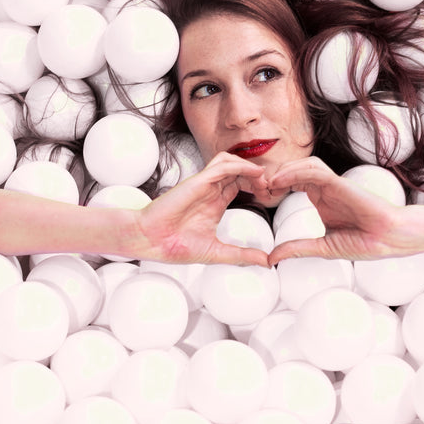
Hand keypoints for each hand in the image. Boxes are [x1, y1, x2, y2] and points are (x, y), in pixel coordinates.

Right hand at [126, 150, 272, 267]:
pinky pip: (223, 165)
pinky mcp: (198, 180)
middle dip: (258, 176)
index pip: (240, 185)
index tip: (271, 197)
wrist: (151, 241)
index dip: (258, 187)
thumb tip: (266, 261)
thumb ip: (242, 255)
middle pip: (239, 171)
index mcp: (214, 204)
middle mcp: (210, 191)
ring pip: (232, 162)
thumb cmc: (174, 246)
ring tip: (264, 181)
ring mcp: (204, 184)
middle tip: (272, 189)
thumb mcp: (217, 253)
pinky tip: (255, 174)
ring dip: (251, 167)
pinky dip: (242, 165)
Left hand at [258, 157, 410, 265]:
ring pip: (302, 165)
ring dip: (282, 171)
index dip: (273, 187)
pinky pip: (314, 170)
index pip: (291, 183)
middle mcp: (325, 188)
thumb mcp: (322, 247)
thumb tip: (271, 258)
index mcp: (320, 198)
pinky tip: (280, 181)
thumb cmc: (365, 242)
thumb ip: (297, 248)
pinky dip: (295, 172)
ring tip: (266, 184)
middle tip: (256, 188)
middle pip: (293, 170)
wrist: (390, 239)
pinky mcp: (341, 182)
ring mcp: (333, 184)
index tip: (258, 197)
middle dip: (273, 176)